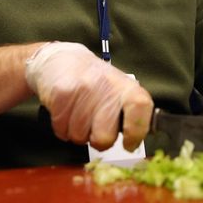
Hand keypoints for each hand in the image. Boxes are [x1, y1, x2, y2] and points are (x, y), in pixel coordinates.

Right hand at [25, 42, 152, 150]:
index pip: (140, 108)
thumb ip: (129, 115)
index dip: (136, 132)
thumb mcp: (119, 92)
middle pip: (105, 137)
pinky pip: (62, 130)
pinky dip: (62, 127)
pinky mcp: (62, 93)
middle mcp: (107, 86)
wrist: (62, 59)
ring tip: (78, 114)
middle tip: (95, 127)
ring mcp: (84, 89)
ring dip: (77, 132)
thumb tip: (134, 142)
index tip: (129, 144)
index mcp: (127, 87)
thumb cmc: (94, 82)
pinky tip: (66, 112)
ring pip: (79, 137)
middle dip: (98, 140)